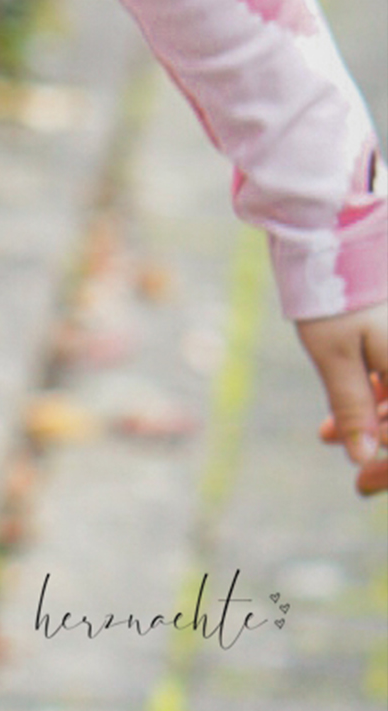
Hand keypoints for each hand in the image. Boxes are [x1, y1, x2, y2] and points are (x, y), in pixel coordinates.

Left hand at [296, 304, 387, 493]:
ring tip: (329, 435)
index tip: (364, 484)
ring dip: (378, 422)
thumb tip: (362, 456)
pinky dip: (377, 396)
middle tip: (356, 477)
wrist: (332, 227)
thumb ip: (353, 407)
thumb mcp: (334, 354)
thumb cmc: (332, 288)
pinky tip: (339, 412)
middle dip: (386, 445)